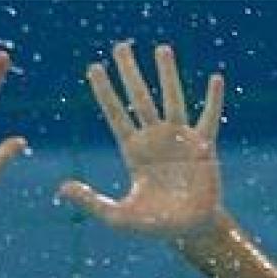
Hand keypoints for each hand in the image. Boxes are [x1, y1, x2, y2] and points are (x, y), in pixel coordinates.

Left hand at [58, 41, 225, 239]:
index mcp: (133, 152)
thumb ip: (90, 202)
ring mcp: (180, 140)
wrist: (189, 231)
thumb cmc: (154, 225)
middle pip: (139, 98)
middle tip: (120, 46)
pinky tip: (215, 79)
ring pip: (172, 99)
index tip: (94, 67)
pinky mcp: (203, 147)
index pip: (116, 114)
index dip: (104, 91)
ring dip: (167, 74)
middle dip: (129, 72)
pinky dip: (213, 100)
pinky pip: (209, 118)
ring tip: (161, 49)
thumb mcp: (118, 217)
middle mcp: (155, 139)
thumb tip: (61, 188)